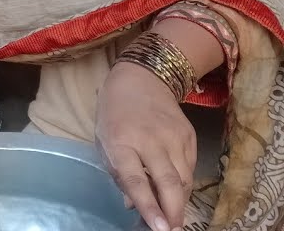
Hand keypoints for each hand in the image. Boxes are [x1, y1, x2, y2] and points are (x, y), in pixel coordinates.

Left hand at [95, 62, 195, 230]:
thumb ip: (118, 174)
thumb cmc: (115, 113)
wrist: (142, 79)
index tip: (158, 228)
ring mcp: (173, 137)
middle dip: (172, 212)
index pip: (136, 179)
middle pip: (168, 183)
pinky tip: (175, 191)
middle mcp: (150, 140)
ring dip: (178, 202)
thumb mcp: (104, 141)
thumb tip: (133, 206)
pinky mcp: (190, 136)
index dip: (148, 205)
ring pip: (183, 180)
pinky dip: (183, 184)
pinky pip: (190, 169)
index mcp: (121, 141)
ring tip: (171, 216)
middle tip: (170, 230)